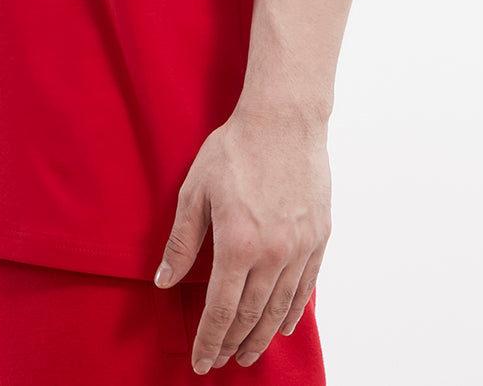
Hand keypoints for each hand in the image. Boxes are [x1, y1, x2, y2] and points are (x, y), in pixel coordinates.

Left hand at [155, 110, 330, 374]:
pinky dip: (292, 311)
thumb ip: (182, 241)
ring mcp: (299, 248)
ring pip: (279, 308)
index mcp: (237, 244)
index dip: (209, 340)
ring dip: (261, 336)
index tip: (201, 361)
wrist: (283, 120)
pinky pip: (305, 288)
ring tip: (248, 352)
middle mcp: (272, 254)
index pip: (221, 311)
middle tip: (221, 360)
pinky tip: (282, 324)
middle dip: (232, 343)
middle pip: (250, 316)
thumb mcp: (195, 190)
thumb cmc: (235, 149)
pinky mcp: (318, 238)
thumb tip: (163, 281)